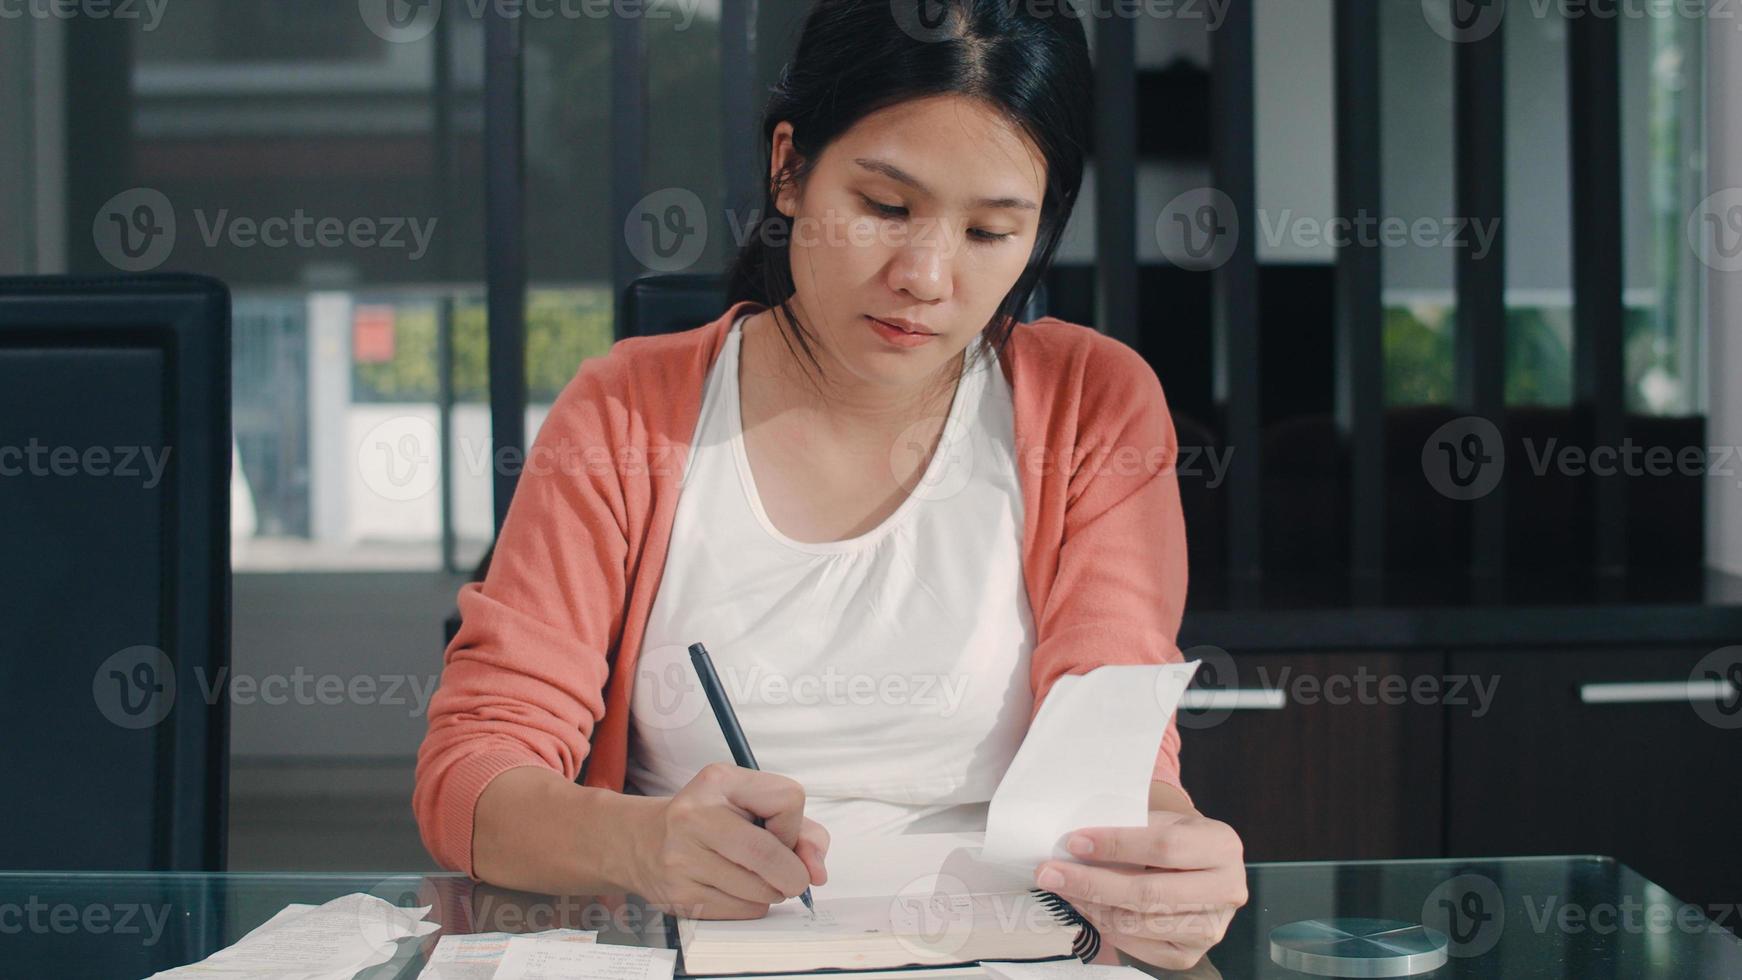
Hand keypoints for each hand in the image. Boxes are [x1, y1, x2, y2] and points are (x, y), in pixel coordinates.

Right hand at [630, 762, 829, 919]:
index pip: (788, 800)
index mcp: (719, 781)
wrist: (642, 841)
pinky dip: (752, 906)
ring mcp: (681, 858)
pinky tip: (736, 891)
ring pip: (759, 890)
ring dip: (772, 892)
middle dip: (793, 874)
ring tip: (756, 879)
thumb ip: (800, 830)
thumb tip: (817, 871)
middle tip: (791, 877)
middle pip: (769, 854)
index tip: (778, 832)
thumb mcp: (751, 804)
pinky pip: (740, 911)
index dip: (794, 826)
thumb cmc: (709, 820)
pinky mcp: (679, 896)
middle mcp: (694, 816)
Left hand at [1033, 810, 1245, 970]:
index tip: (1074, 842)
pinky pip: (1141, 947)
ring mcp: (1212, 928)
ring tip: (1063, 890)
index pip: (1165, 846)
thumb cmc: (1172, 836)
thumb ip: (1127, 827)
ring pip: (1142, 923)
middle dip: (1093, 883)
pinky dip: (1106, 928)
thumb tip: (1073, 844)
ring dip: (1093, 906)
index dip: (1117, 844)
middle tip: (1051, 873)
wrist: (1196, 865)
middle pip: (1151, 893)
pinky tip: (1086, 907)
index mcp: (1222, 846)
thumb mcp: (1160, 819)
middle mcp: (1227, 890)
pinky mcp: (1191, 953)